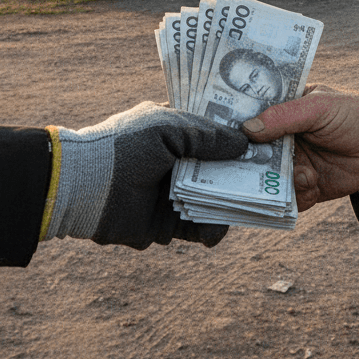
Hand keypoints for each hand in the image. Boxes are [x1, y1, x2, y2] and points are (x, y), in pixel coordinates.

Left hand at [42, 102, 247, 248]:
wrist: (87, 186)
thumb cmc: (126, 146)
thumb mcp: (169, 128)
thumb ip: (207, 135)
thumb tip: (244, 144)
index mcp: (175, 130)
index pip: (214, 132)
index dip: (238, 136)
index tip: (266, 139)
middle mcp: (178, 161)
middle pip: (220, 168)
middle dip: (242, 173)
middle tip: (271, 177)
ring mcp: (174, 193)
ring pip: (214, 199)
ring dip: (231, 203)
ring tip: (251, 205)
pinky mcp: (167, 224)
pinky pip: (199, 227)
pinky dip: (211, 230)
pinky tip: (218, 230)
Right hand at [242, 85, 358, 210]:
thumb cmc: (354, 114)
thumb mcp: (319, 106)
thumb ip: (284, 115)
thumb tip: (248, 129)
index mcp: (281, 109)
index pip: (249, 115)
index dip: (234, 124)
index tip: (222, 133)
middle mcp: (280, 137)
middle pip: (251, 152)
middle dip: (250, 161)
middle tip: (256, 165)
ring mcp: (291, 163)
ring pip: (267, 179)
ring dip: (280, 181)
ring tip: (304, 174)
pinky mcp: (304, 186)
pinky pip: (288, 198)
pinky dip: (296, 195)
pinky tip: (313, 183)